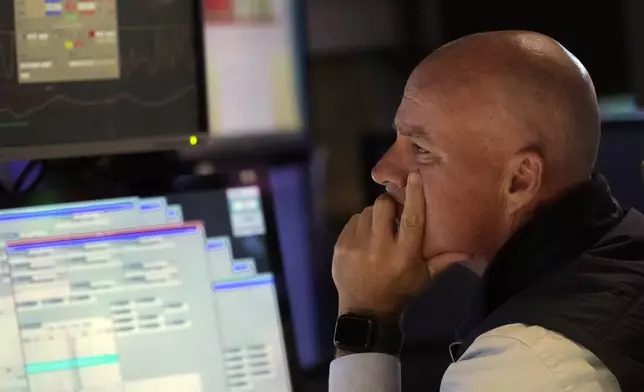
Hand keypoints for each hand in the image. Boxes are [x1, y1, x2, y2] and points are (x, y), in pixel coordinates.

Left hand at [332, 172, 471, 317]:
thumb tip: (472, 250)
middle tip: (394, 210)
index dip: (414, 195)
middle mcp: (380, 248)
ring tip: (380, 228)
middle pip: (384, 206)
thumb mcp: (424, 278)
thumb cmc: (400, 291)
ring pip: (367, 211)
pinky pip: (353, 221)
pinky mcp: (341, 246)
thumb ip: (444, 260)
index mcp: (404, 255)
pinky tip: (366, 237)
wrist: (364, 309)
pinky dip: (361, 224)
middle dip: (389, 203)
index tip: (414, 176)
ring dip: (375, 215)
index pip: (411, 218)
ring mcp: (357, 246)